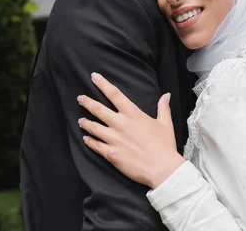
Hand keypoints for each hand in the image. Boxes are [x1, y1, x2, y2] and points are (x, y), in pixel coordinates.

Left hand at [77, 72, 184, 188]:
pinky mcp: (111, 153)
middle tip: (80, 98)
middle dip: (87, 102)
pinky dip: (89, 141)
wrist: (162, 168)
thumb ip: (163, 107)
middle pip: (98, 109)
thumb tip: (166, 95)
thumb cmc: (164, 145)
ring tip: (80, 120)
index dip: (103, 84)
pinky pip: (95, 145)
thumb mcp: (165, 123)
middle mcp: (120, 124)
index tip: (94, 76)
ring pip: (93, 127)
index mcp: (132, 114)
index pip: (114, 94)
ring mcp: (113, 139)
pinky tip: (86, 138)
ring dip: (85, 122)